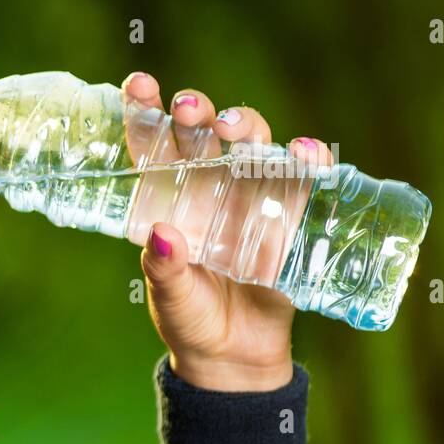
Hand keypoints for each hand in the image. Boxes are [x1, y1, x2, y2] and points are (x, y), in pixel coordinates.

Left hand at [122, 73, 332, 391]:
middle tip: (189, 107)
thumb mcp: (171, 298)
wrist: (235, 358)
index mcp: (167, 201)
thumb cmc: (191, 322)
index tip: (138, 85)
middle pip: (202, 136)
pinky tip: (304, 151)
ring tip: (234, 127)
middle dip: (195, 112)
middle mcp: (206, 190)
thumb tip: (162, 235)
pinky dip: (305, 158)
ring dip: (246, 126)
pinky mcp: (287, 214)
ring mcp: (248, 198)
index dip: (145, 113)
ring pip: (250, 145)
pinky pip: (299, 177)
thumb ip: (164, 269)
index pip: (151, 147)